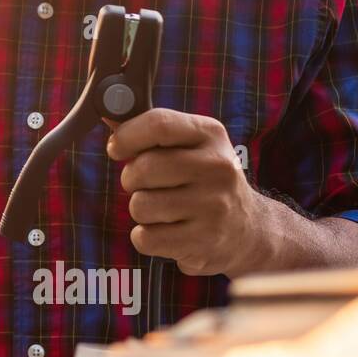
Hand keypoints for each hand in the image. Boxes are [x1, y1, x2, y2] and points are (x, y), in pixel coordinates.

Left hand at [106, 109, 264, 276]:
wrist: (248, 229)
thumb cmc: (204, 180)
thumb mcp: (190, 145)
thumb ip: (151, 132)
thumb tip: (109, 115)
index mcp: (211, 134)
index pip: (158, 124)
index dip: (126, 136)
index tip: (116, 149)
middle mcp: (217, 167)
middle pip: (142, 168)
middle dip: (131, 179)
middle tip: (145, 185)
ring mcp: (213, 206)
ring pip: (140, 205)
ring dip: (141, 210)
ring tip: (164, 209)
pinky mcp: (204, 242)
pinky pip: (145, 238)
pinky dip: (146, 237)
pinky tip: (168, 231)